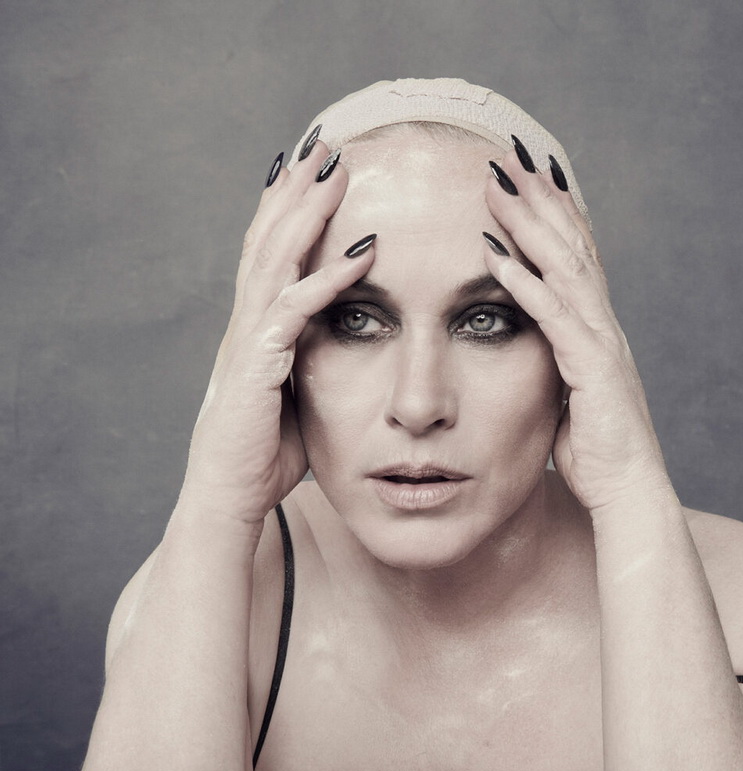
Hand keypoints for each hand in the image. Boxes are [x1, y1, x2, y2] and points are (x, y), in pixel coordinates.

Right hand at [180, 137, 375, 528]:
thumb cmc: (265, 455)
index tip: (318, 171)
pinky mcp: (258, 367)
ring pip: (276, 261)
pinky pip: (296, 312)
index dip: (291, 209)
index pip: (271, 253)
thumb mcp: (300, 396)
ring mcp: (250, 341)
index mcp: (258, 327)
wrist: (227, 499)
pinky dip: (328, 279)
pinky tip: (362, 255)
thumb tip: (350, 346)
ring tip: (335, 172)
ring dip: (307, 214)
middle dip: (296, 191)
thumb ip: (317, 362)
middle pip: (269, 240)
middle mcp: (249, 323)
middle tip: (324, 145)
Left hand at [482, 145, 669, 511]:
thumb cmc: (599, 456)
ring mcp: (602, 345)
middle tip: (510, 157)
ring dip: (530, 225)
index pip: (575, 259)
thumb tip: (535, 352)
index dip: (552, 215)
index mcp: (597, 332)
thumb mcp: (570, 400)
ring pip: (566, 269)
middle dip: (541, 200)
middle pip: (572, 248)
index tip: (526, 179)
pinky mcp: (593, 370)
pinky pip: (554, 319)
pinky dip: (525, 284)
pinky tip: (496, 256)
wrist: (631, 496)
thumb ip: (557, 367)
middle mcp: (604, 328)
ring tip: (498, 186)